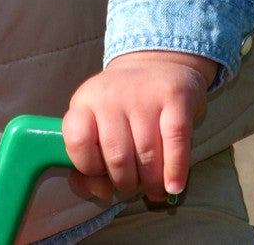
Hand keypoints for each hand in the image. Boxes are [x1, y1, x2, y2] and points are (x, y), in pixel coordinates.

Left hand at [62, 50, 216, 201]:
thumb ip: (89, 158)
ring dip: (152, 183)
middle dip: (126, 183)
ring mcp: (144, 95)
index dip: (89, 168)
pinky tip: (173, 187)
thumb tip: (97, 192)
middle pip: (117, 157)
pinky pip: (175, 144)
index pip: (78, 141)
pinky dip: (175, 172)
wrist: (159, 62)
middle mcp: (112, 95)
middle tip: (133, 186)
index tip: (101, 176)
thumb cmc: (124, 105)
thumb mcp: (97, 121)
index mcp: (85, 101)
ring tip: (154, 189)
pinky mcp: (175, 98)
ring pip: (147, 156)